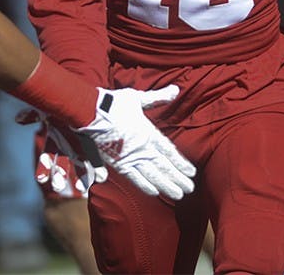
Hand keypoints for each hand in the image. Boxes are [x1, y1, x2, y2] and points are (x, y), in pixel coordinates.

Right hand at [17, 109, 107, 196]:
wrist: (81, 101)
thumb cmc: (61, 107)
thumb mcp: (47, 109)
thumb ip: (33, 114)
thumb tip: (18, 119)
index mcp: (56, 139)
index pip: (47, 156)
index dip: (44, 168)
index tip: (41, 181)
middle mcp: (67, 145)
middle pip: (62, 163)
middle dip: (61, 175)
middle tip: (59, 186)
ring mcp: (81, 146)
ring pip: (79, 163)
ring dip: (81, 175)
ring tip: (83, 189)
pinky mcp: (93, 144)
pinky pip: (96, 158)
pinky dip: (98, 167)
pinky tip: (101, 177)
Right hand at [75, 85, 194, 199]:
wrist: (91, 112)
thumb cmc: (114, 103)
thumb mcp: (138, 98)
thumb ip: (158, 97)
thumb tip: (176, 89)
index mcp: (148, 132)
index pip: (169, 150)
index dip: (181, 162)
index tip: (192, 172)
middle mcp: (142, 147)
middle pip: (163, 166)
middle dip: (178, 178)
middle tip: (190, 189)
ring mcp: (130, 157)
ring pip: (152, 175)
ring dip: (166, 185)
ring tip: (178, 195)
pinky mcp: (118, 163)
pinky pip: (133, 178)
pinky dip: (144, 186)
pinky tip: (155, 193)